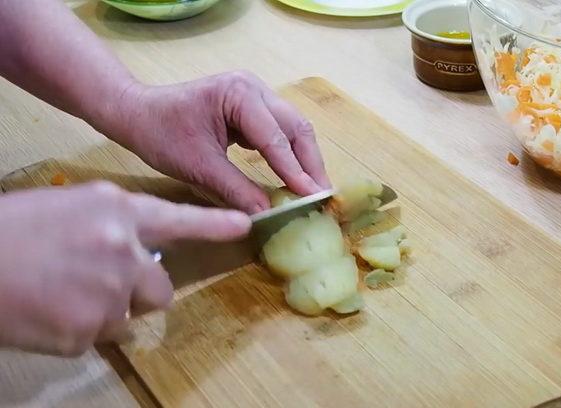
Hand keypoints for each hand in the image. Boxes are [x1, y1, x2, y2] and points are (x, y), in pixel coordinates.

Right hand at [0, 181, 250, 355]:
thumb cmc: (11, 230)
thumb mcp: (68, 208)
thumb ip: (111, 224)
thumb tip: (134, 247)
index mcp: (116, 211)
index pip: (179, 220)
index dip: (215, 224)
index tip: (246, 225)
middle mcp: (123, 249)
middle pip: (160, 287)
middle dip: (138, 291)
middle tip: (99, 284)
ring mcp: (109, 292)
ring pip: (130, 315)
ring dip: (107, 311)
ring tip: (64, 295)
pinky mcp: (88, 330)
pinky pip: (98, 337)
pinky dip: (78, 331)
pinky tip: (49, 312)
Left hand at [95, 71, 330, 213]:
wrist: (137, 112)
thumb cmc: (160, 135)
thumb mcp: (198, 167)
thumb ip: (237, 189)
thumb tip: (267, 215)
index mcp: (239, 95)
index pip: (276, 139)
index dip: (296, 172)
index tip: (315, 198)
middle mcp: (254, 88)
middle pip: (296, 127)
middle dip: (311, 164)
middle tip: (323, 197)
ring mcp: (255, 94)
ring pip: (294, 127)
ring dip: (305, 159)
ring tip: (315, 190)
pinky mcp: (253, 105)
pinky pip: (281, 130)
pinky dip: (291, 154)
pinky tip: (296, 177)